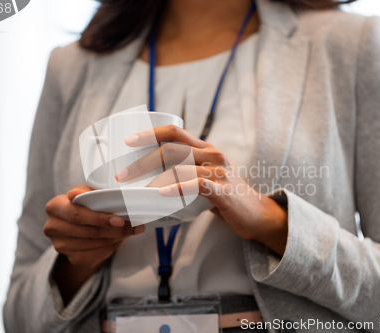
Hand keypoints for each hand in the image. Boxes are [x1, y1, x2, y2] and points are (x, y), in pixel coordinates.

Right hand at [43, 185, 144, 303]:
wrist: (80, 226)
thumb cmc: (85, 205)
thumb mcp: (87, 193)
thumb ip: (90, 192)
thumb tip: (85, 193)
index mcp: (54, 206)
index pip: (77, 214)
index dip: (99, 218)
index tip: (119, 220)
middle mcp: (53, 227)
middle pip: (88, 232)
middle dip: (114, 230)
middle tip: (133, 227)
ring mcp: (61, 245)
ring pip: (94, 244)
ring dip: (116, 238)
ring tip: (128, 231)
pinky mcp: (72, 258)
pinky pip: (96, 255)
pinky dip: (111, 248)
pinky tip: (117, 240)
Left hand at [115, 125, 287, 254]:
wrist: (256, 214)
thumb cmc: (226, 197)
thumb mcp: (206, 177)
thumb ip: (186, 172)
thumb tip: (151, 179)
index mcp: (205, 149)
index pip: (175, 132)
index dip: (150, 133)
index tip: (128, 142)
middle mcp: (212, 154)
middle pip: (171, 148)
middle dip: (142, 160)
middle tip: (123, 174)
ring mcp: (219, 171)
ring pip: (180, 166)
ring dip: (152, 177)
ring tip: (134, 188)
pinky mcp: (223, 189)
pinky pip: (196, 184)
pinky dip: (176, 188)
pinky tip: (161, 194)